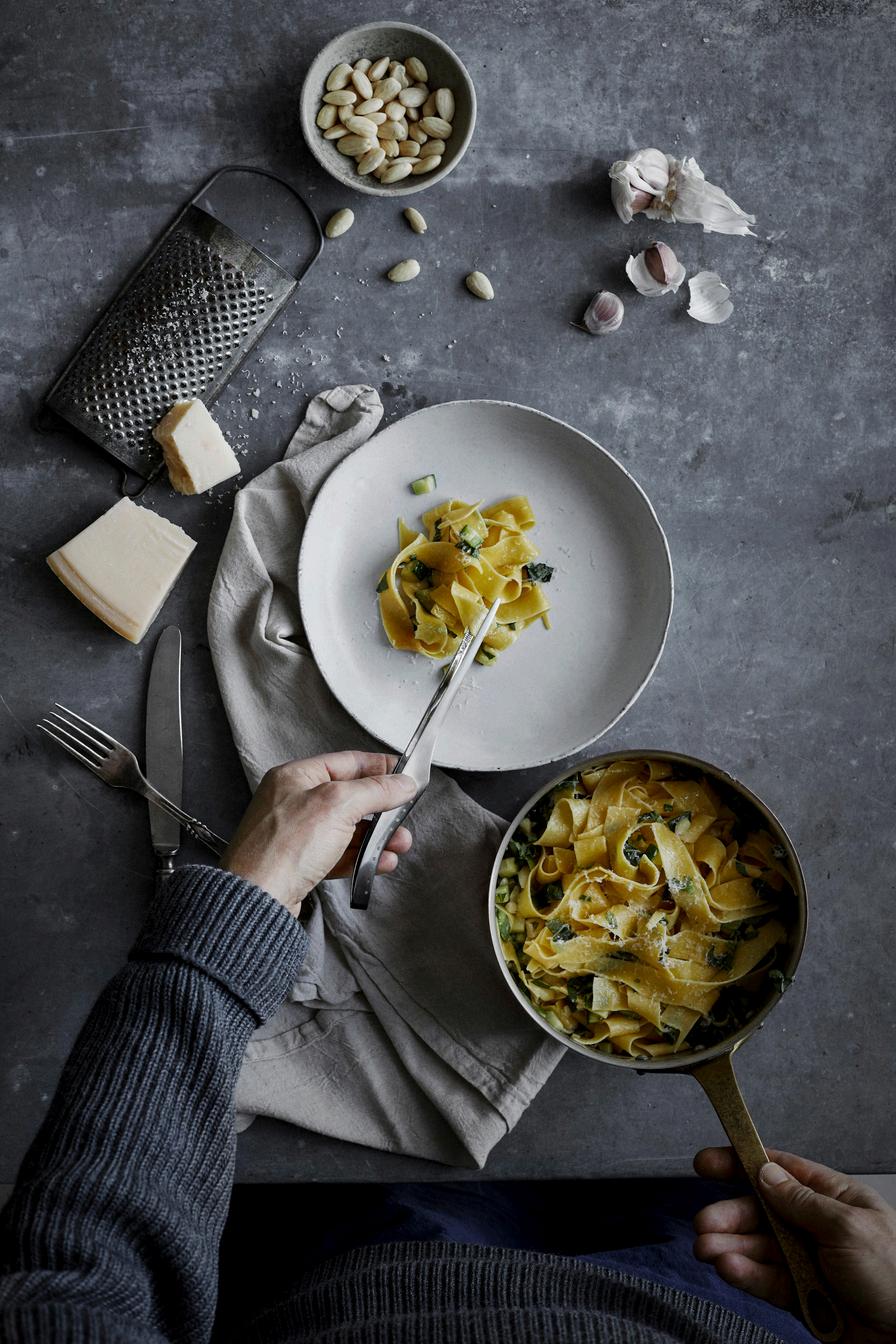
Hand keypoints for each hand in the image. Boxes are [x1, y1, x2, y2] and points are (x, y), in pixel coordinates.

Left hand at [221, 752, 416, 914]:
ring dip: (378, 837)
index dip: (380, 767)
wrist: (258, 899)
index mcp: (296, 777)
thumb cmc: (283, 847)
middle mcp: (294, 802)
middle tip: (404, 817)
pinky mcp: (301, 863)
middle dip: (382, 810)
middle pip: (351, 798)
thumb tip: (402, 783)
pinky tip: (381, 863)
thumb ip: (375, 790)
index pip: (347, 762)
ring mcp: (297, 834)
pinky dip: (363, 858)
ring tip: (399, 845)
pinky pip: (339, 854)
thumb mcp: (337, 805)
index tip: (406, 774)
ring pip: (348, 829)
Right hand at [693, 1146, 895, 1343]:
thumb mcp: (848, 1227)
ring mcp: (808, 1261)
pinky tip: (729, 1268)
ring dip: (729, 1246)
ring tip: (707, 1249)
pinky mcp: (802, 1295)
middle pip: (761, 1213)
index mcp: (833, 1198)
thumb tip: (766, 1174)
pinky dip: (745, 1274)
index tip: (707, 1163)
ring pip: (758, 1248)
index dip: (741, 1164)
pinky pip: (766, 1280)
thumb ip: (802, 1201)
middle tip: (704, 1222)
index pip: (780, 1172)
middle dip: (730, 1215)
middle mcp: (817, 1226)